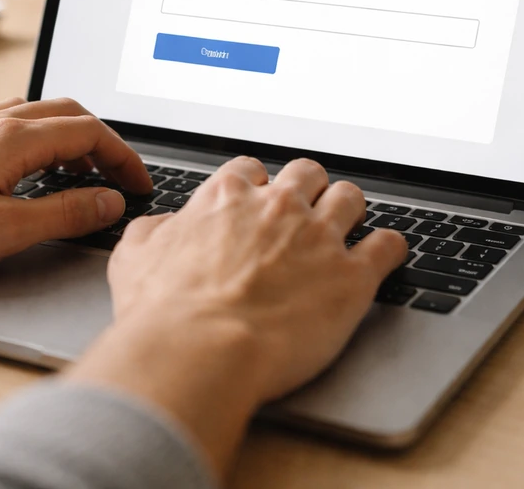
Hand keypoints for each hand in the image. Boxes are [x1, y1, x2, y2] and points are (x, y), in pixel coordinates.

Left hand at [0, 97, 150, 282]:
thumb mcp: (4, 232)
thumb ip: (64, 213)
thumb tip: (108, 201)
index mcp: (12, 139)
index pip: (89, 131)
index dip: (123, 157)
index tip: (138, 183)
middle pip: (66, 112)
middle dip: (101, 140)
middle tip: (116, 175)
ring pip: (34, 113)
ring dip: (68, 135)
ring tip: (79, 169)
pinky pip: (5, 122)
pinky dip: (35, 137)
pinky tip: (25, 165)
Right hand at [69, 156, 404, 477]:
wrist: (198, 352)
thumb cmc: (163, 313)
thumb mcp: (133, 257)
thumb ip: (153, 231)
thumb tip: (164, 226)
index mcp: (227, 198)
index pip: (251, 170)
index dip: (256, 186)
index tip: (258, 201)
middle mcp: (277, 208)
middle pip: (307, 173)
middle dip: (307, 187)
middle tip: (304, 210)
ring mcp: (318, 239)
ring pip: (350, 198)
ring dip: (348, 208)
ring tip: (347, 225)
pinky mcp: (351, 278)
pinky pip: (388, 245)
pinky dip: (389, 247)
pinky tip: (385, 254)